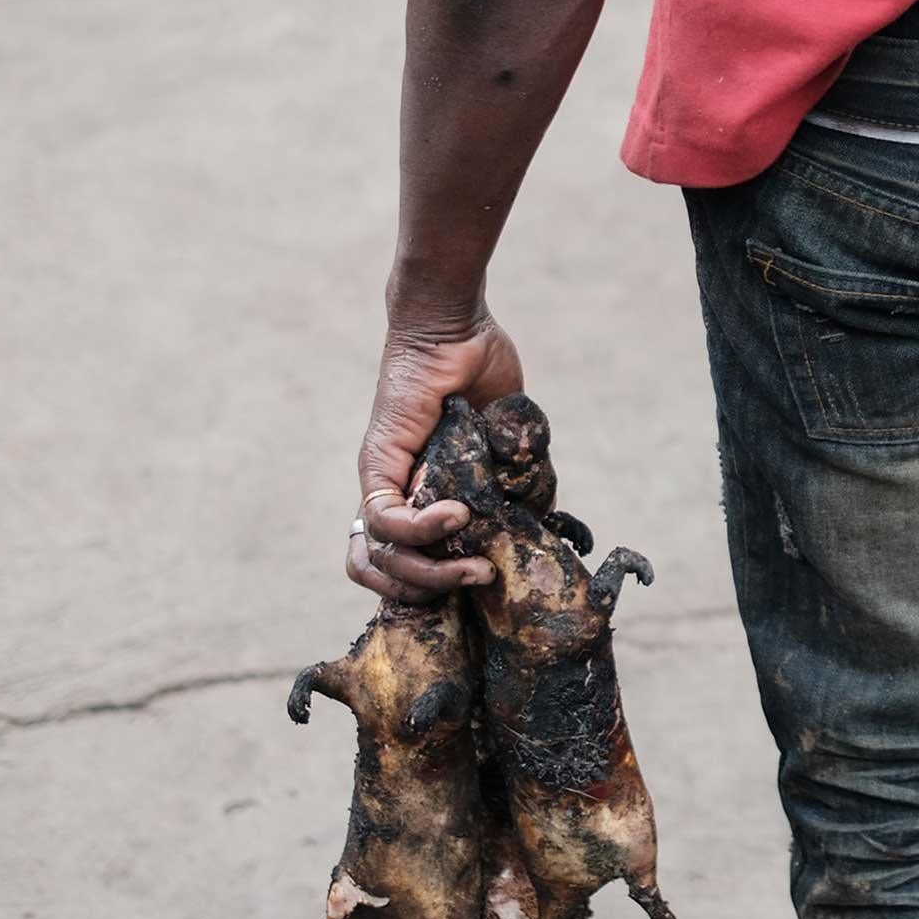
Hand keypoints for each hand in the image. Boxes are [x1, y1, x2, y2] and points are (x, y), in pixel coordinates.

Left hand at [346, 311, 524, 600]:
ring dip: (429, 572)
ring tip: (474, 565)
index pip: (403, 562)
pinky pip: (386, 519)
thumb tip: (540, 516)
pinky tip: (459, 513)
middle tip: (482, 577)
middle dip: (435, 591)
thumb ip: (518, 476)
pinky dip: (423, 528)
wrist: (456, 327)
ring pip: (379, 557)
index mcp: (421, 493)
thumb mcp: (506, 441)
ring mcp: (381, 480)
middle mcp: (394, 492)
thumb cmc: (481, 371)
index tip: (479, 578)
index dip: (430, 585)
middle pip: (385, 573)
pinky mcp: (378, 463)